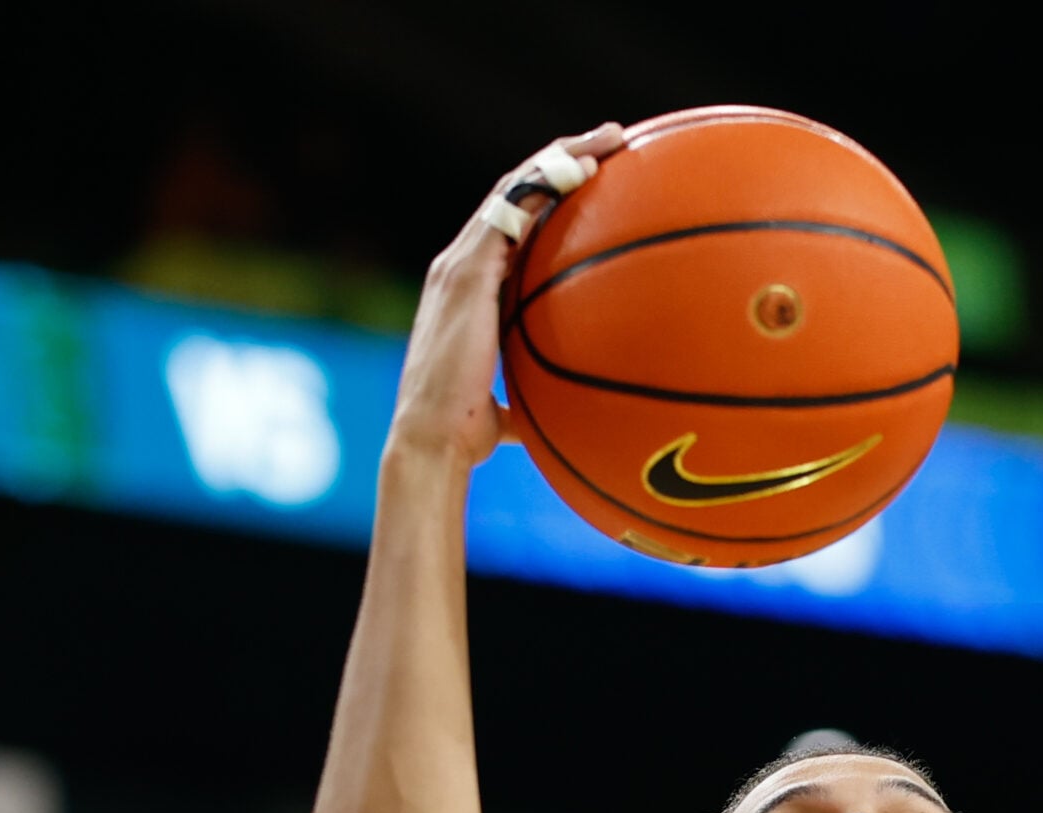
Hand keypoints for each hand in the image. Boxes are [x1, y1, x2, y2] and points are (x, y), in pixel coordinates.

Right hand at [385, 122, 624, 473]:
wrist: (431, 439)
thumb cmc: (465, 431)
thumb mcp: (505, 402)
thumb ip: (526, 395)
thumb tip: (557, 418)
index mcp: (468, 285)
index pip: (511, 221)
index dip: (548, 192)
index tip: (593, 178)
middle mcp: (459, 264)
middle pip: (515, 191)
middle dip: (562, 158)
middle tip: (612, 142)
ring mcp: (460, 264)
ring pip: (513, 188)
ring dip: (560, 158)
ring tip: (606, 141)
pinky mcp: (465, 273)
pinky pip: (509, 213)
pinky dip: (543, 186)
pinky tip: (580, 173)